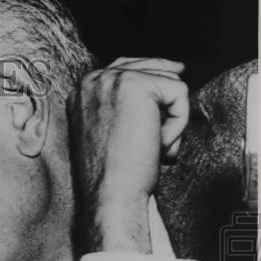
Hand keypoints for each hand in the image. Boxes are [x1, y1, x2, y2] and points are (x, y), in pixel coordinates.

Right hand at [68, 57, 188, 252]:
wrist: (109, 194)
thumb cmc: (112, 174)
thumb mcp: (108, 132)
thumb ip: (121, 105)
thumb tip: (166, 74)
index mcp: (81, 91)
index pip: (126, 67)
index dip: (155, 75)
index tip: (177, 73)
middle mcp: (93, 80)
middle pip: (151, 66)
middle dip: (166, 100)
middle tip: (163, 135)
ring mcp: (113, 79)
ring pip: (169, 83)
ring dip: (171, 119)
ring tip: (154, 148)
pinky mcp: (137, 85)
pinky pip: (179, 93)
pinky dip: (178, 125)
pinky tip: (159, 146)